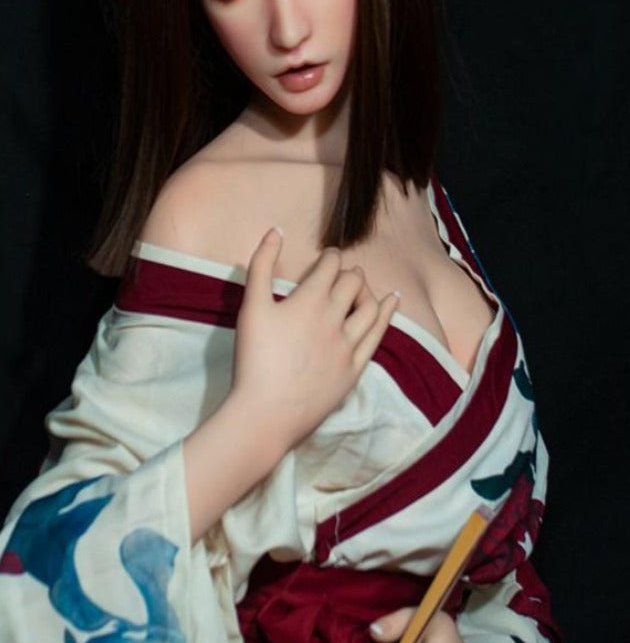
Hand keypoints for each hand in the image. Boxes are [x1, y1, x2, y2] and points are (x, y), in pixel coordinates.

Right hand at [232, 227, 398, 454]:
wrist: (266, 412)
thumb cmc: (254, 359)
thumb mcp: (251, 307)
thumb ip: (261, 265)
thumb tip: (276, 230)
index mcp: (310, 299)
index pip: (331, 265)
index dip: (331, 257)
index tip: (328, 257)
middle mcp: (335, 317)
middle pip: (352, 283)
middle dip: (348, 272)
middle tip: (341, 273)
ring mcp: (348, 345)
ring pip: (369, 306)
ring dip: (367, 291)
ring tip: (361, 285)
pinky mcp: (354, 368)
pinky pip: (378, 336)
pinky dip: (387, 314)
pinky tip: (392, 303)